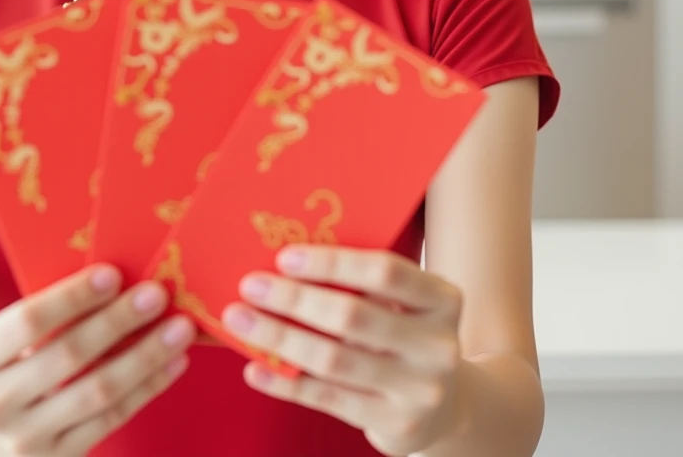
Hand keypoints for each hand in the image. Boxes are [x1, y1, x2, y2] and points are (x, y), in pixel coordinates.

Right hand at [0, 264, 194, 454]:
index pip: (27, 321)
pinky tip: (172, 364)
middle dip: (118, 322)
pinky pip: (111, 420)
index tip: (112, 274)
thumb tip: (114, 280)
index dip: (72, 297)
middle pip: (68, 355)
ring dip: (145, 357)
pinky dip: (147, 389)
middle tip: (156, 294)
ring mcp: (24, 439)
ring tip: (179, 330)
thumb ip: (42, 319)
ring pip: (97, 392)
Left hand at [221, 246, 466, 455]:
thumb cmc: (404, 338)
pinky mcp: (397, 424)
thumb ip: (361, 286)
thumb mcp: (401, 307)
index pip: (384, 272)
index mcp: (442, 299)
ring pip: (335, 360)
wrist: (441, 409)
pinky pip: (328, 399)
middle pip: (354, 316)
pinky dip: (286, 383)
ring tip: (240, 321)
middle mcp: (438, 345)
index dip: (333, 263)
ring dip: (279, 338)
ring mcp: (421, 389)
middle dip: (294, 300)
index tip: (284, 258)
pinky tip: (255, 369)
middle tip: (250, 286)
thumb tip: (282, 266)